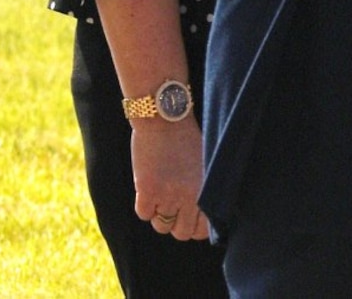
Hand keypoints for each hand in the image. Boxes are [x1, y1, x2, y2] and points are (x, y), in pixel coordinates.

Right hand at [131, 117, 210, 240]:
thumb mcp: (207, 163)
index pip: (205, 229)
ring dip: (161, 215)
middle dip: (179, 223)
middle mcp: (190, 196)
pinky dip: (145, 206)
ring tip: (163, 196)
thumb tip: (207, 213)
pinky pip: (144, 214)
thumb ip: (207, 189)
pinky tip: (150, 190)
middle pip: (182, 233)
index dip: (197, 227)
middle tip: (176, 208)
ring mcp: (168, 195)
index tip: (192, 219)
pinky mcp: (147, 190)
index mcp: (207, 190)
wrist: (166, 118)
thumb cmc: (189, 137)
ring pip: (162, 226)